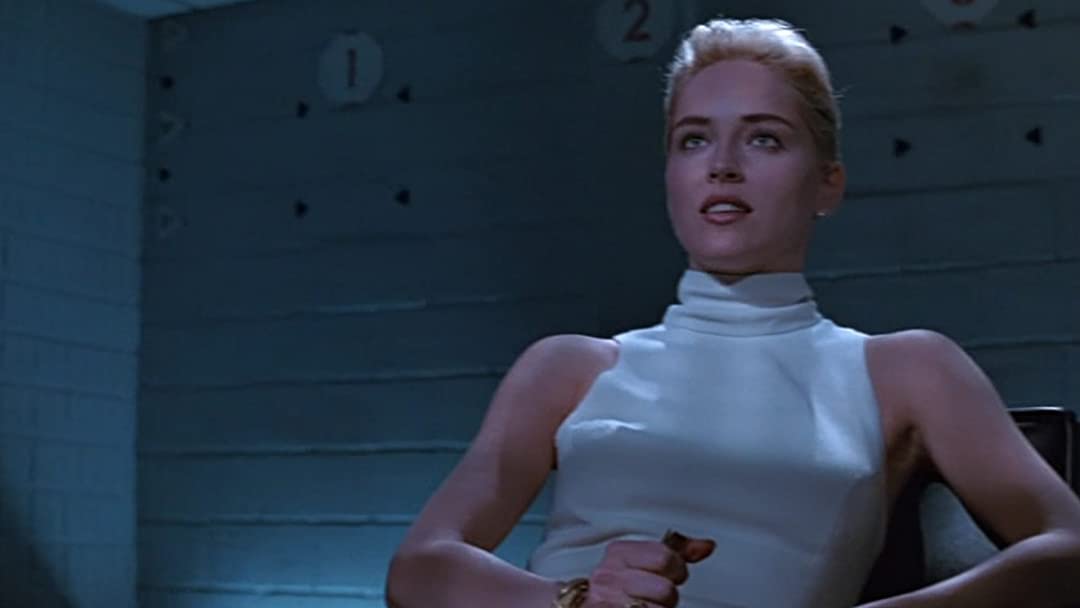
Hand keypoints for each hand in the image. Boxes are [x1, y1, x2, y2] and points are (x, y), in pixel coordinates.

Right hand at [581, 530, 714, 607]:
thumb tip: (706, 546)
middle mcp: (609, 576)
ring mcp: (606, 600)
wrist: (581, 607)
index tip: (668, 574)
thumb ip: (674, 553)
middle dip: (666, 599)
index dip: (675, 570)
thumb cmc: (617, 587)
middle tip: (653, 598)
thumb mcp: (641, 562)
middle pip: (665, 589)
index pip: (665, 557)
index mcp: (618, 554)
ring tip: (643, 607)